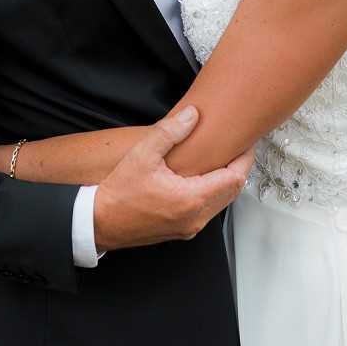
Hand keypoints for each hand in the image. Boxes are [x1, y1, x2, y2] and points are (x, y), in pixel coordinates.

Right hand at [93, 106, 253, 251]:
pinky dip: (213, 193)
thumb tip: (193, 114)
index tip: (246, 142)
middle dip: (239, 168)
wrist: (99, 222)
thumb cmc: (119, 192)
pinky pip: (209, 210)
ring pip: (222, 202)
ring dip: (226, 181)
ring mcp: (190, 227)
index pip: (235, 178)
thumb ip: (170, 132)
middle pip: (233, 191)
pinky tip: (204, 177)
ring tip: (222, 158)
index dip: (244, 158)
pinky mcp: (183, 231)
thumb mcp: (143, 154)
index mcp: (191, 199)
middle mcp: (196, 217)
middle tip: (238, 147)